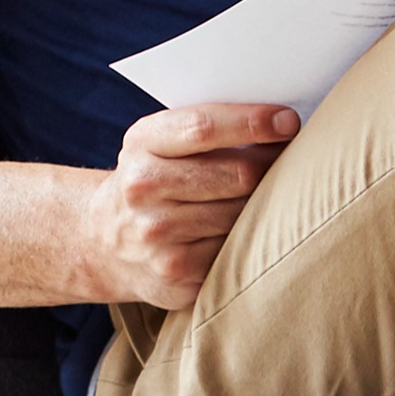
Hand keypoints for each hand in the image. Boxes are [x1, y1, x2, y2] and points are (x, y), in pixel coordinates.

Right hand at [69, 102, 292, 310]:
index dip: (253, 122)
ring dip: (264, 204)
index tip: (289, 121)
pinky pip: (236, 251)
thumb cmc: (153, 178)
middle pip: (236, 174)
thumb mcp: (159, 143)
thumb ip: (204, 129)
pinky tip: (242, 232)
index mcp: (141, 144)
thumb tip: (280, 122)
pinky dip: (247, 240)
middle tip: (290, 160)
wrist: (104, 239)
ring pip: (242, 214)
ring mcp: (157, 236)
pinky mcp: (176, 274)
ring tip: (265, 197)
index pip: (202, 128)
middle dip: (271, 165)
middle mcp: (142, 189)